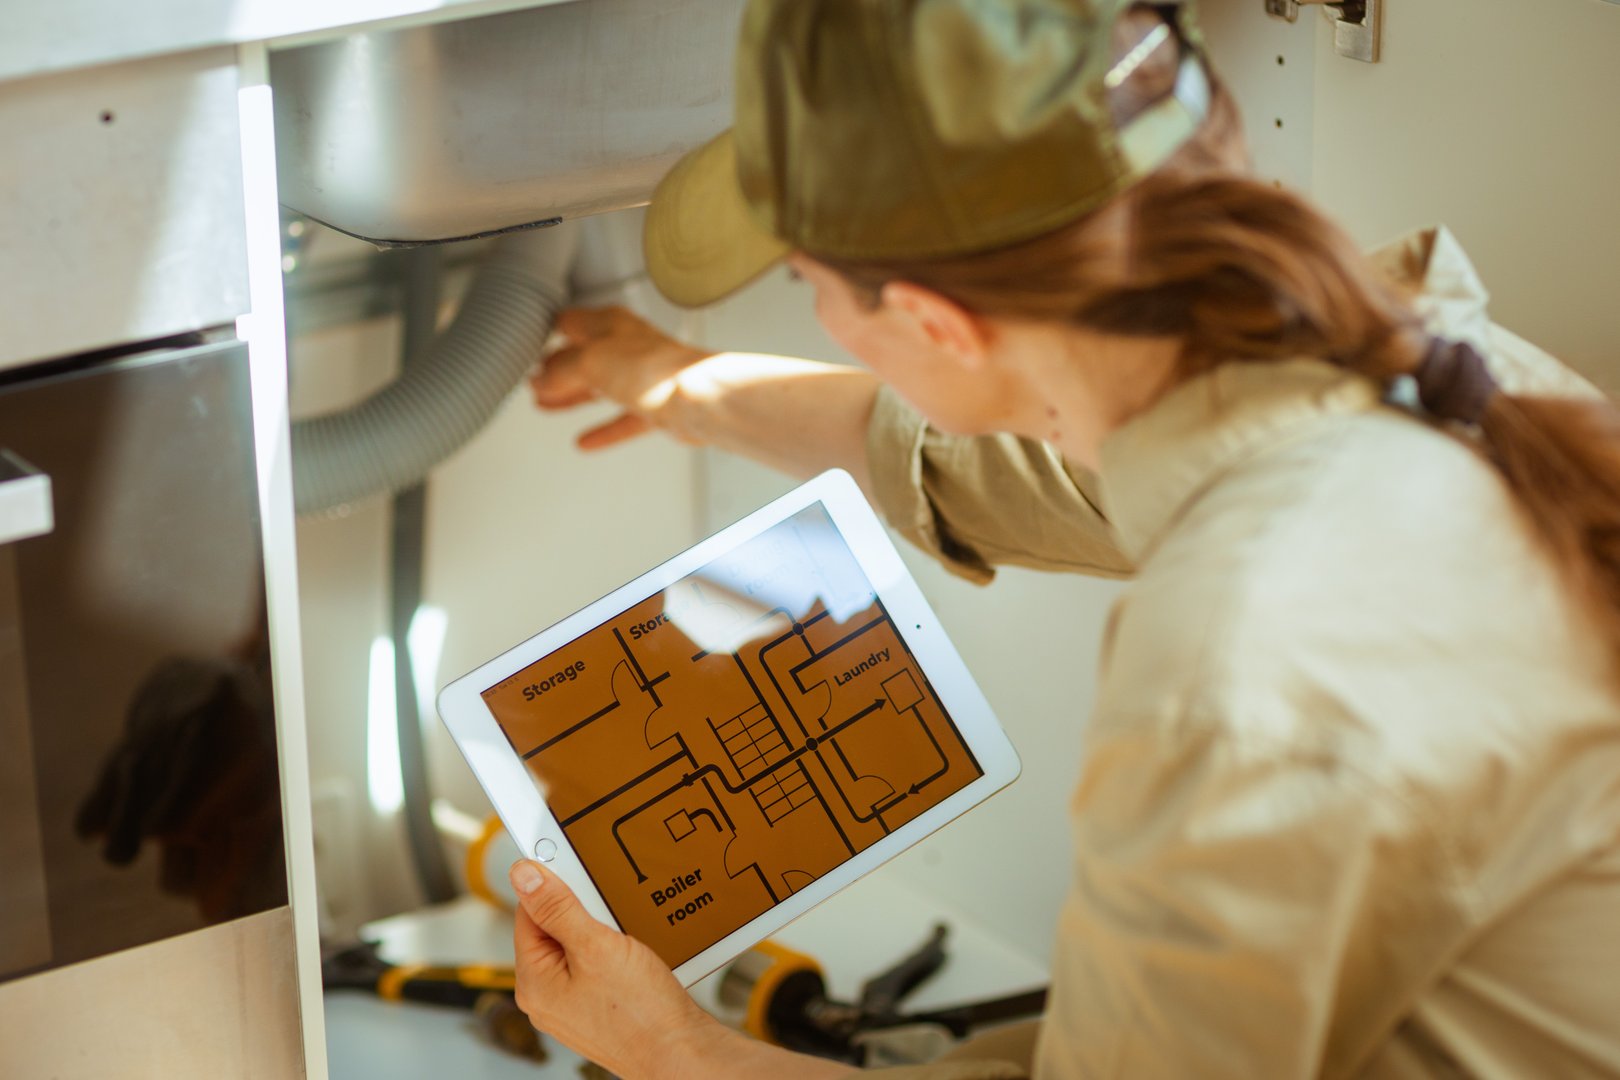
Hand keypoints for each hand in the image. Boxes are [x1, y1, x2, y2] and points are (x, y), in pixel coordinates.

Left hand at [507, 859, 725, 1077]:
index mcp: (533, 982)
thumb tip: (524, 876)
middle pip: (552, 930)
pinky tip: (631, 955)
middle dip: (581, 912)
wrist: (677, 1050)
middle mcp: (545, 997)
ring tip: (624, 939)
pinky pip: (592, 966)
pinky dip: (610, 952)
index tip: (573, 869)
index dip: (552, 888)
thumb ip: (557, 908)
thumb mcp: (595, 946)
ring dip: (599, 932)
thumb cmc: (640, 1013)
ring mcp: (569, 1005)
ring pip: (576, 947)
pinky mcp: (593, 1008)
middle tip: (608, 915)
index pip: (528, 913)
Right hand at [531, 306, 712, 449]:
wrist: (696, 399)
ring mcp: (642, 377)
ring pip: (600, 386)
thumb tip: (542, 380)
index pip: (572, 321)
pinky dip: (603, 429)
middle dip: (556, 369)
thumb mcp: (590, 361)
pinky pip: (622, 418)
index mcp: (610, 325)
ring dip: (572, 396)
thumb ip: (561, 371)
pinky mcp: (656, 406)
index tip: (529, 342)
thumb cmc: (654, 368)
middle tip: (535, 381)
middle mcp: (627, 347)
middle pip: (584, 356)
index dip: (549, 331)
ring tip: (546, 405)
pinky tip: (586, 441)